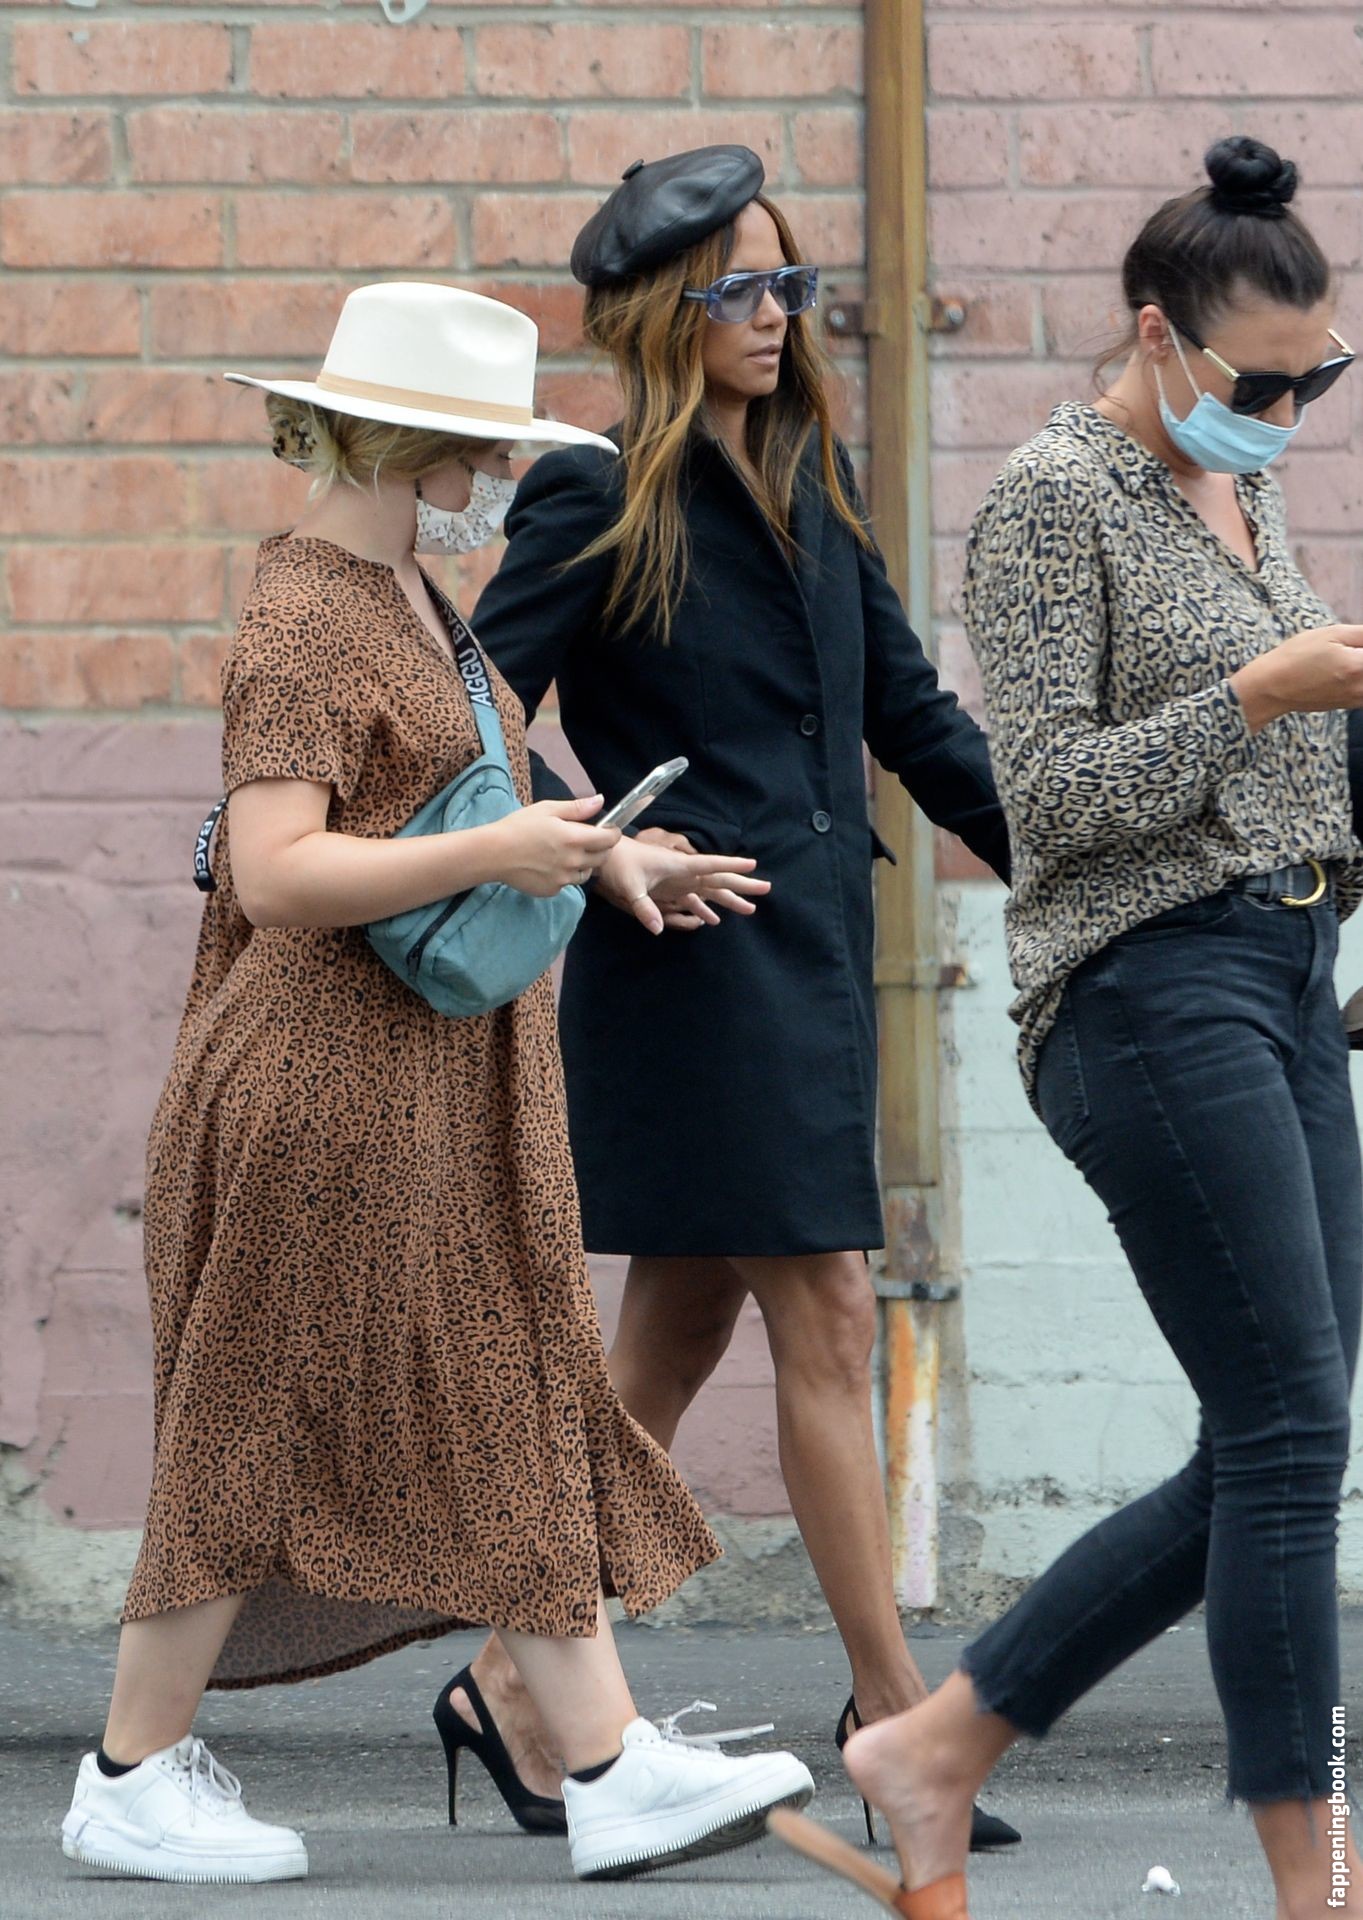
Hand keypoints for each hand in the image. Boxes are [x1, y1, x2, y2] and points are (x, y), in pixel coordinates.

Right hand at [490, 796, 619, 896]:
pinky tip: (550, 865)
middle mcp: (574, 861)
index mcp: (574, 839)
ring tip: (566, 853)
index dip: (612, 833)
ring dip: (584, 863)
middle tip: (586, 840)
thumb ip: (577, 808)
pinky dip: (565, 875)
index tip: (607, 829)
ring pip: (586, 873)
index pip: (609, 840)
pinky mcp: (553, 890)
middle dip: (600, 848)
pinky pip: (568, 883)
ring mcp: (564, 878)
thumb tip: (601, 801)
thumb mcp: (548, 809)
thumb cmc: (518, 827)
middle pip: (602, 858)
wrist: (493, 854)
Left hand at [596, 826, 770, 934]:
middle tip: (766, 888)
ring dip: (729, 899)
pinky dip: (704, 909)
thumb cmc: (619, 864)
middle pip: (718, 879)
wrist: (604, 855)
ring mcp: (677, 880)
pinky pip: (692, 899)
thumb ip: (644, 906)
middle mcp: (683, 872)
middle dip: (742, 884)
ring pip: (709, 890)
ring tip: (750, 908)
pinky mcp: (669, 888)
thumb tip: (658, 929)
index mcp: (678, 866)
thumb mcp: (630, 886)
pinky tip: (713, 921)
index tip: (753, 865)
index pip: (711, 865)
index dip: (731, 866)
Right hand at [1231, 625, 1362, 732]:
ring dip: (1362, 671)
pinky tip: (1352, 670)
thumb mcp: (1330, 634)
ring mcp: (1356, 699)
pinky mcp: (1349, 705)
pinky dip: (1362, 681)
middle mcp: (1361, 687)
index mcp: (1358, 666)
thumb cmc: (1296, 656)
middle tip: (1355, 650)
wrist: (1271, 689)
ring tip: (1352, 660)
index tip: (1360, 643)